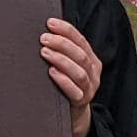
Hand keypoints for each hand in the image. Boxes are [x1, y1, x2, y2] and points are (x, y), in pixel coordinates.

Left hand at [41, 17, 101, 136]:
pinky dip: (63, 80)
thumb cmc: (66, 83)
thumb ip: (64, 51)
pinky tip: (51, 73)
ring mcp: (90, 88)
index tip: (49, 23)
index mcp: (92, 60)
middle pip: (80, 55)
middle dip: (61, 44)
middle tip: (43, 38)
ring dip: (61, 60)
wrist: (72, 113)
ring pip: (79, 72)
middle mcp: (94, 73)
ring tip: (44, 52)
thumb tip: (46, 29)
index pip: (81, 41)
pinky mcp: (81, 102)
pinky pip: (75, 91)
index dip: (66, 30)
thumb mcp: (69, 66)